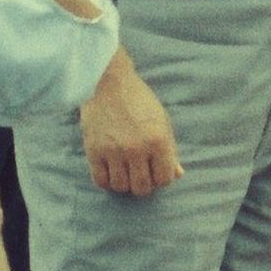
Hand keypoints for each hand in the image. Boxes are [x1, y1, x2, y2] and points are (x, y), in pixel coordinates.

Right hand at [81, 56, 183, 197]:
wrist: (108, 82)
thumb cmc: (139, 101)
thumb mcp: (162, 122)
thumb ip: (170, 150)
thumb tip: (177, 175)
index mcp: (158, 141)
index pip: (164, 180)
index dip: (161, 178)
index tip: (155, 170)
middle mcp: (136, 149)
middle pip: (142, 188)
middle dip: (143, 184)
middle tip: (139, 173)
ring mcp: (114, 151)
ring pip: (121, 187)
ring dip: (124, 183)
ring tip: (124, 171)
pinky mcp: (94, 150)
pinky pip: (101, 181)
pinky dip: (107, 181)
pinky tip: (110, 171)